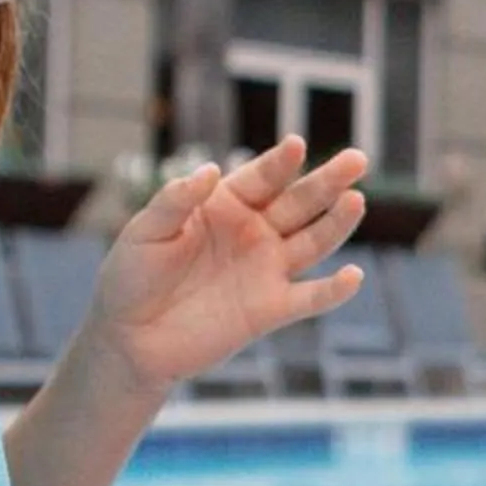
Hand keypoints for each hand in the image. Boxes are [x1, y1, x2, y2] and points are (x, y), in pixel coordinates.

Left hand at [90, 139, 367, 390]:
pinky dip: (334, 290)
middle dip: (328, 181)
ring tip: (357, 200)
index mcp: (224, 206)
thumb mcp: (144, 231)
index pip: (262, 177)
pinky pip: (310, 297)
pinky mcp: (271, 310)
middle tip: (357, 159)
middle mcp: (253, 233)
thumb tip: (211, 170)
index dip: (280, 162)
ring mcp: (265, 271)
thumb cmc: (130, 278)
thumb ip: (176, 200)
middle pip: (300, 202)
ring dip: (338, 223)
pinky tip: (353, 276)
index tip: (296, 146)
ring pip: (314, 242)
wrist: (128, 339)